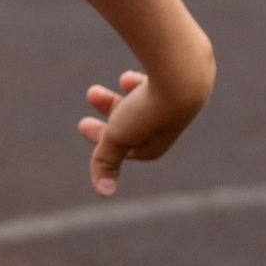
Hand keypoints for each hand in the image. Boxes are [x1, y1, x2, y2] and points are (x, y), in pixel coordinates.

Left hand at [76, 69, 195, 197]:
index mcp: (156, 145)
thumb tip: (104, 193)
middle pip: (132, 122)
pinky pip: (156, 85)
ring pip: (143, 102)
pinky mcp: (180, 82)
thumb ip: (107, 160)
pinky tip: (128, 76)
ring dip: (122, 94)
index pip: (124, 148)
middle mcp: (169, 126)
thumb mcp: (119, 135)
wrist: (182, 72)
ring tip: (113, 81)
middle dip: (109, 110)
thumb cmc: (148, 108)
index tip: (83, 124)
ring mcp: (176, 103)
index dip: (102, 139)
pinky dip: (140, 82)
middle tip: (91, 93)